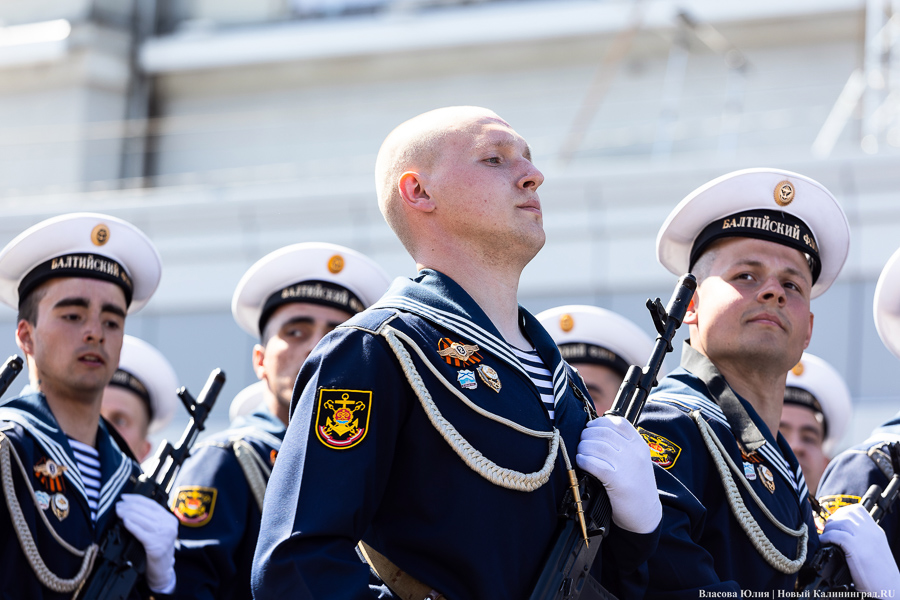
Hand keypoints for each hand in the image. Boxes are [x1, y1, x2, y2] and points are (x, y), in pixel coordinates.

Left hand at [115, 493, 177, 593]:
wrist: (162, 571)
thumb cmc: (156, 551)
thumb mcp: (158, 532)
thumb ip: (151, 520)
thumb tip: (131, 507)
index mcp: (170, 519)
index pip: (152, 504)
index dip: (136, 499)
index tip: (124, 497)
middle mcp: (169, 525)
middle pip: (146, 510)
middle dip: (129, 506)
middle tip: (117, 505)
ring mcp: (164, 535)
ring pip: (142, 519)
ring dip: (127, 514)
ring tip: (118, 512)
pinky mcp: (156, 545)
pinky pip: (141, 532)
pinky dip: (132, 526)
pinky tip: (125, 522)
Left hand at [575, 415, 660, 533]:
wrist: (646, 515)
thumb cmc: (636, 486)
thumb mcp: (637, 460)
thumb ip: (623, 445)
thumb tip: (595, 430)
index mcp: (639, 445)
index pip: (618, 423)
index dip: (599, 423)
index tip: (590, 429)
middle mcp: (634, 453)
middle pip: (603, 433)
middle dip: (587, 435)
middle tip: (582, 443)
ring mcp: (627, 466)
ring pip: (597, 446)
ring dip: (583, 448)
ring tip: (581, 453)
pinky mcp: (617, 482)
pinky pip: (594, 463)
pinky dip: (584, 460)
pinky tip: (582, 463)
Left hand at [819, 503, 899, 594]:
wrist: (891, 589)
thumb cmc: (879, 574)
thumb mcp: (874, 549)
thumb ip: (862, 539)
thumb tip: (841, 533)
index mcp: (876, 532)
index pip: (857, 510)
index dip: (842, 513)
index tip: (835, 522)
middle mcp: (872, 533)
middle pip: (848, 513)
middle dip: (833, 518)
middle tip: (828, 529)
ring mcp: (866, 540)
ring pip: (842, 521)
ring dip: (829, 527)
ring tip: (826, 537)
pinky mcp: (858, 550)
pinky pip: (837, 535)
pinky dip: (827, 537)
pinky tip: (825, 543)